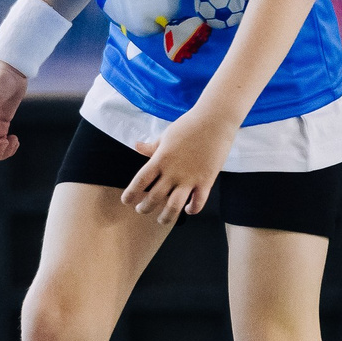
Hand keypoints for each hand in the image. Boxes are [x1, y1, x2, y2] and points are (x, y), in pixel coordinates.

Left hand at [124, 109, 234, 225]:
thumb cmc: (189, 125)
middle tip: (141, 210)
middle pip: (154, 197)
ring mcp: (190, 178)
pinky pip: (198, 203)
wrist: (215, 121)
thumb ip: (152, 147)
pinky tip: (188, 209)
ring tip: (162, 219)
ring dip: (166, 217)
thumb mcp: (166, 135)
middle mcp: (173, 172)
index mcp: (160, 159)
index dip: (131, 194)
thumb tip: (136, 146)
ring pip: (174, 206)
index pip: (140, 181)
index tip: (126, 201)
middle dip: (144, 208)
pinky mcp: (206, 181)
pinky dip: (192, 209)